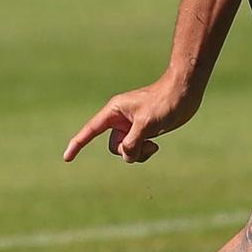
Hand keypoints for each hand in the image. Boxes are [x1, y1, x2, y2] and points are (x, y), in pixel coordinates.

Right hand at [63, 77, 196, 164]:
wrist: (184, 93)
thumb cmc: (165, 101)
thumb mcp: (146, 124)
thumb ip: (133, 142)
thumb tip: (127, 155)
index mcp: (114, 111)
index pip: (90, 130)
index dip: (78, 144)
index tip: (67, 158)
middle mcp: (120, 119)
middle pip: (113, 146)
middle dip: (127, 151)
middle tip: (145, 143)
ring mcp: (132, 126)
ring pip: (126, 150)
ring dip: (138, 153)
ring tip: (153, 146)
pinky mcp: (143, 131)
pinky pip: (136, 149)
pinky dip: (144, 152)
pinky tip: (155, 145)